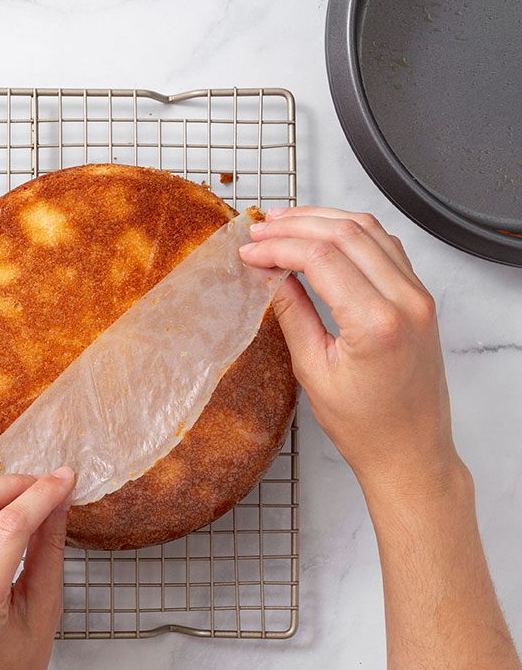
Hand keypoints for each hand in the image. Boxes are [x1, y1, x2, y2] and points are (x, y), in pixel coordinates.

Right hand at [239, 207, 463, 506]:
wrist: (410, 449)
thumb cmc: (366, 424)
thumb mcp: (313, 370)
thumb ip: (292, 313)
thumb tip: (270, 274)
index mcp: (377, 323)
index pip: (322, 258)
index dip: (279, 247)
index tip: (250, 251)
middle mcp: (406, 302)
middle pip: (346, 234)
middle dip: (296, 225)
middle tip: (260, 230)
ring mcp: (418, 296)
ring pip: (369, 230)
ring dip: (323, 220)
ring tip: (285, 223)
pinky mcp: (420, 297)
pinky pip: (386, 246)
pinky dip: (351, 232)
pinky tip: (323, 234)